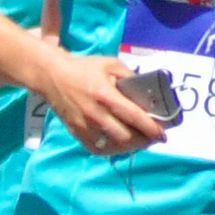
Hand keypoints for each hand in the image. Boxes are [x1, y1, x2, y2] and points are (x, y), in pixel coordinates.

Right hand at [36, 48, 170, 156]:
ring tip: (139, 142)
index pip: (134, 116)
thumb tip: (147, 92)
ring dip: (130, 147)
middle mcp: (95, 113)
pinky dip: (112, 150)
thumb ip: (130, 77)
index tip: (163, 133)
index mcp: (105, 95)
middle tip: (153, 137)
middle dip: (144, 140)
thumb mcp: (110, 64)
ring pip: (113, 146)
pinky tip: (120, 144)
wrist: (52, 76)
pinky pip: (98, 149)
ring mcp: (85, 125)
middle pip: (126, 137)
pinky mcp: (77, 132)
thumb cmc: (83, 68)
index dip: (151, 127)